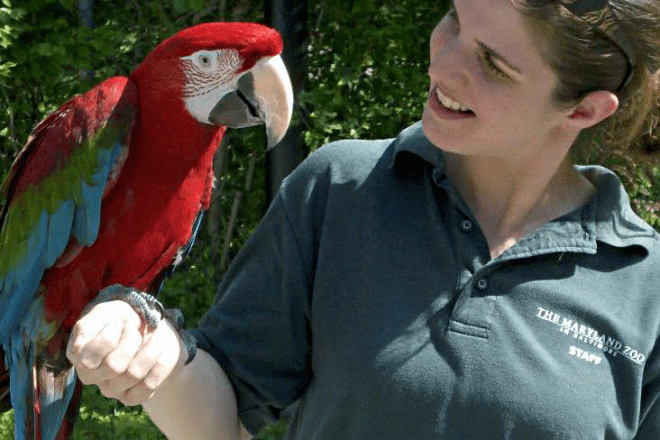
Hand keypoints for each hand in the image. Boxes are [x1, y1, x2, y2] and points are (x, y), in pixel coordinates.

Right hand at [66, 299, 185, 405]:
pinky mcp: (131, 397)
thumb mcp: (107, 312)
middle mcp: (90, 376)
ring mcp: (110, 389)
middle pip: (114, 367)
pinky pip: (148, 386)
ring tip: (151, 337)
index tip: (118, 321)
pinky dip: (159, 364)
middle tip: (136, 329)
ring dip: (150, 349)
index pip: (88, 359)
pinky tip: (158, 352)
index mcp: (78, 355)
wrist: (150, 328)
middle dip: (132, 340)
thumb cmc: (123, 319)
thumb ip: (89, 324)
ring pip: (133, 375)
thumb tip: (77, 346)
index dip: (108, 336)